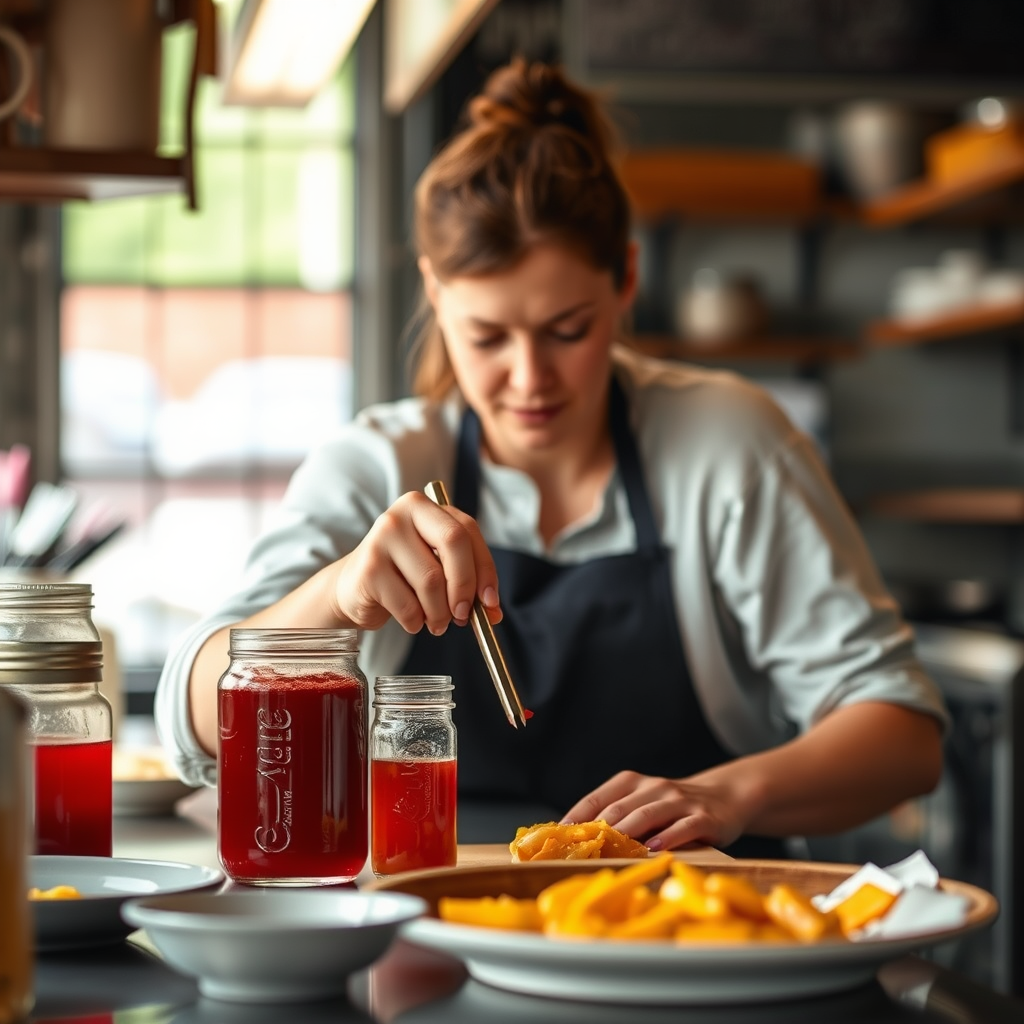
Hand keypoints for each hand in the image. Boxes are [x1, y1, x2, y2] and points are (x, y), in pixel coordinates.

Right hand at [328, 491, 501, 634]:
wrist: (354, 588)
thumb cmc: (404, 576)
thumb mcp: (438, 570)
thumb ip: (468, 584)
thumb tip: (493, 613)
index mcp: (424, 507)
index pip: (466, 530)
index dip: (484, 568)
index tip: (490, 600)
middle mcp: (401, 515)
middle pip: (453, 543)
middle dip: (465, 585)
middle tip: (464, 615)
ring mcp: (381, 539)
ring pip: (431, 581)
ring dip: (440, 613)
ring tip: (437, 622)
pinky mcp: (368, 569)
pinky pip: (408, 605)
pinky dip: (416, 621)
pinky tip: (413, 620)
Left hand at [561, 770, 750, 851]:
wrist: (723, 797)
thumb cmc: (671, 807)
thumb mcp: (642, 804)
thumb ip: (616, 817)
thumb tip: (578, 841)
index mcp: (631, 782)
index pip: (597, 798)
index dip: (577, 817)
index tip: (560, 837)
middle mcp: (654, 787)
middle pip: (620, 809)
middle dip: (599, 831)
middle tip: (582, 852)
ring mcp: (679, 801)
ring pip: (648, 815)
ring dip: (628, 833)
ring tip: (613, 850)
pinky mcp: (703, 817)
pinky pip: (682, 827)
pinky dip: (667, 838)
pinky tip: (654, 849)